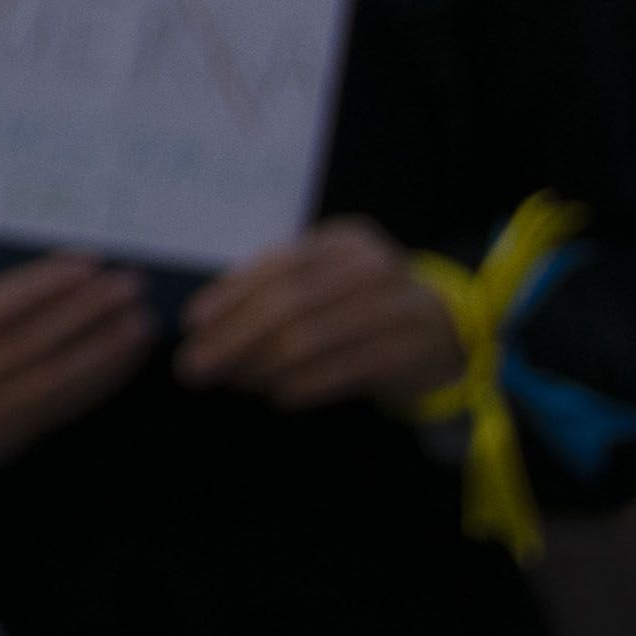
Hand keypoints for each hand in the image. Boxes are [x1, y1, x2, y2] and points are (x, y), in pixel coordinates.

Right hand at [0, 250, 159, 470]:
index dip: (41, 286)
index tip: (86, 263)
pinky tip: (125, 356)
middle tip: (126, 284)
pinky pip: (61, 408)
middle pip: (28, 345)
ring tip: (138, 320)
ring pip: (51, 381)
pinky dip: (98, 380)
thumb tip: (60, 270)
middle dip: (83, 311)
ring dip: (102, 349)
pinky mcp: (10, 438)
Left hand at [172, 215, 459, 410]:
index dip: (229, 295)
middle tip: (195, 367)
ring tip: (233, 382)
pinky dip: (303, 385)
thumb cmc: (360, 304)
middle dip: (232, 338)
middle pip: (287, 303)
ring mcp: (395, 308)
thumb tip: (204, 325)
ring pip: (311, 339)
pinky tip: (277, 394)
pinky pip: (344, 371)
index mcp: (341, 241)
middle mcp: (371, 267)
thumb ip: (269, 291)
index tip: (192, 324)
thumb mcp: (322, 282)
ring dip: (261, 366)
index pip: (275, 265)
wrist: (443, 330)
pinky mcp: (410, 351)